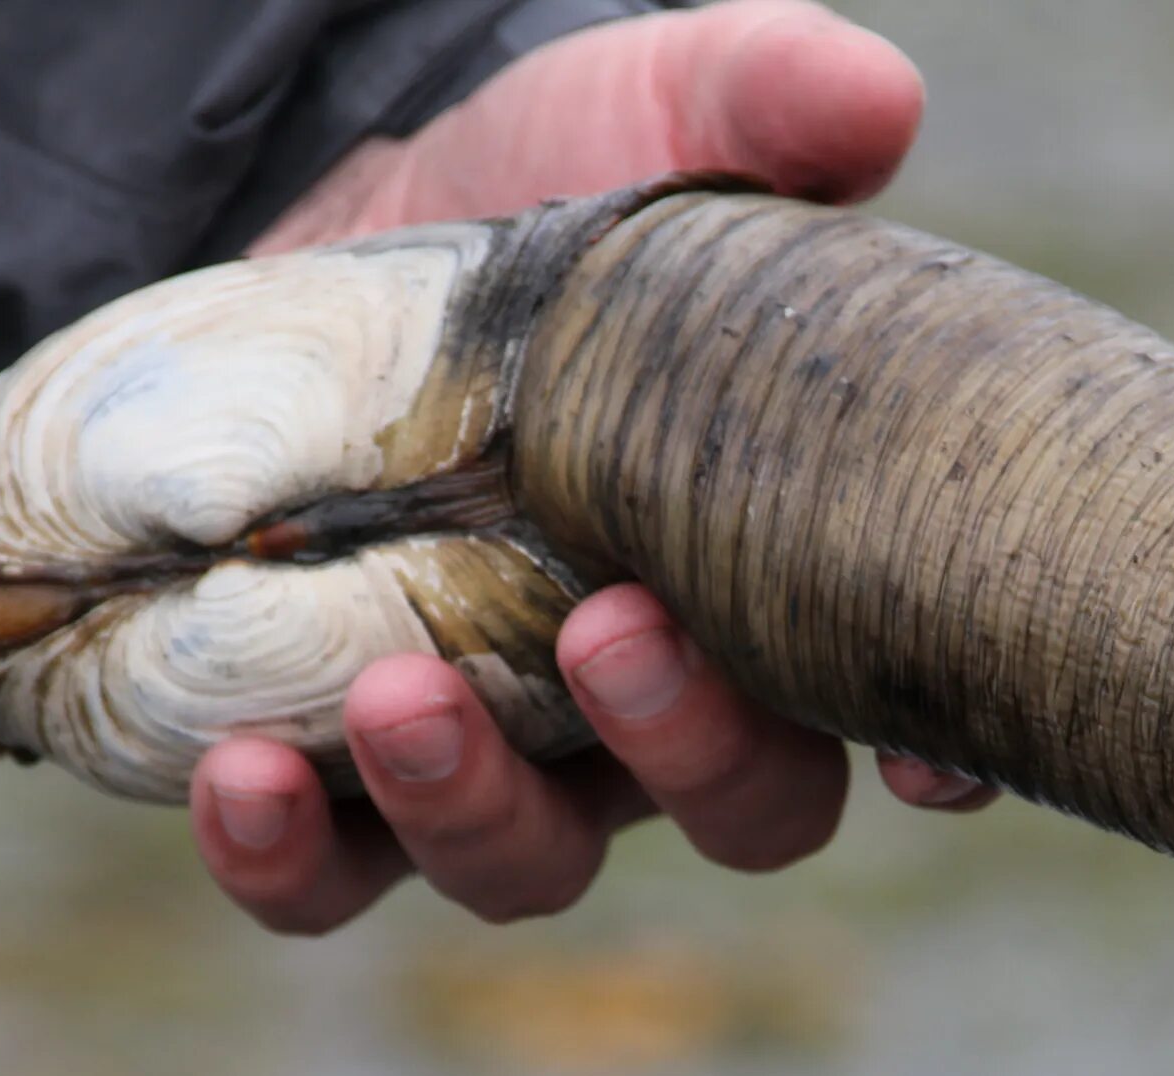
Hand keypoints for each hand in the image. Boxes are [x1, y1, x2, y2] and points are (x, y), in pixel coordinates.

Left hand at [191, 0, 993, 933]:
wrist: (327, 231)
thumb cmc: (538, 202)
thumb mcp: (640, 122)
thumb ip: (758, 103)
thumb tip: (873, 97)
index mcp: (779, 586)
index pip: (899, 713)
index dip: (935, 763)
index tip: (922, 759)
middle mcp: (663, 705)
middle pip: (736, 810)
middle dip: (681, 752)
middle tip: (602, 634)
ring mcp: (502, 753)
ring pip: (524, 862)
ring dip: (468, 809)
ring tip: (395, 695)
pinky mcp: (335, 765)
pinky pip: (323, 879)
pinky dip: (283, 858)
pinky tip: (238, 777)